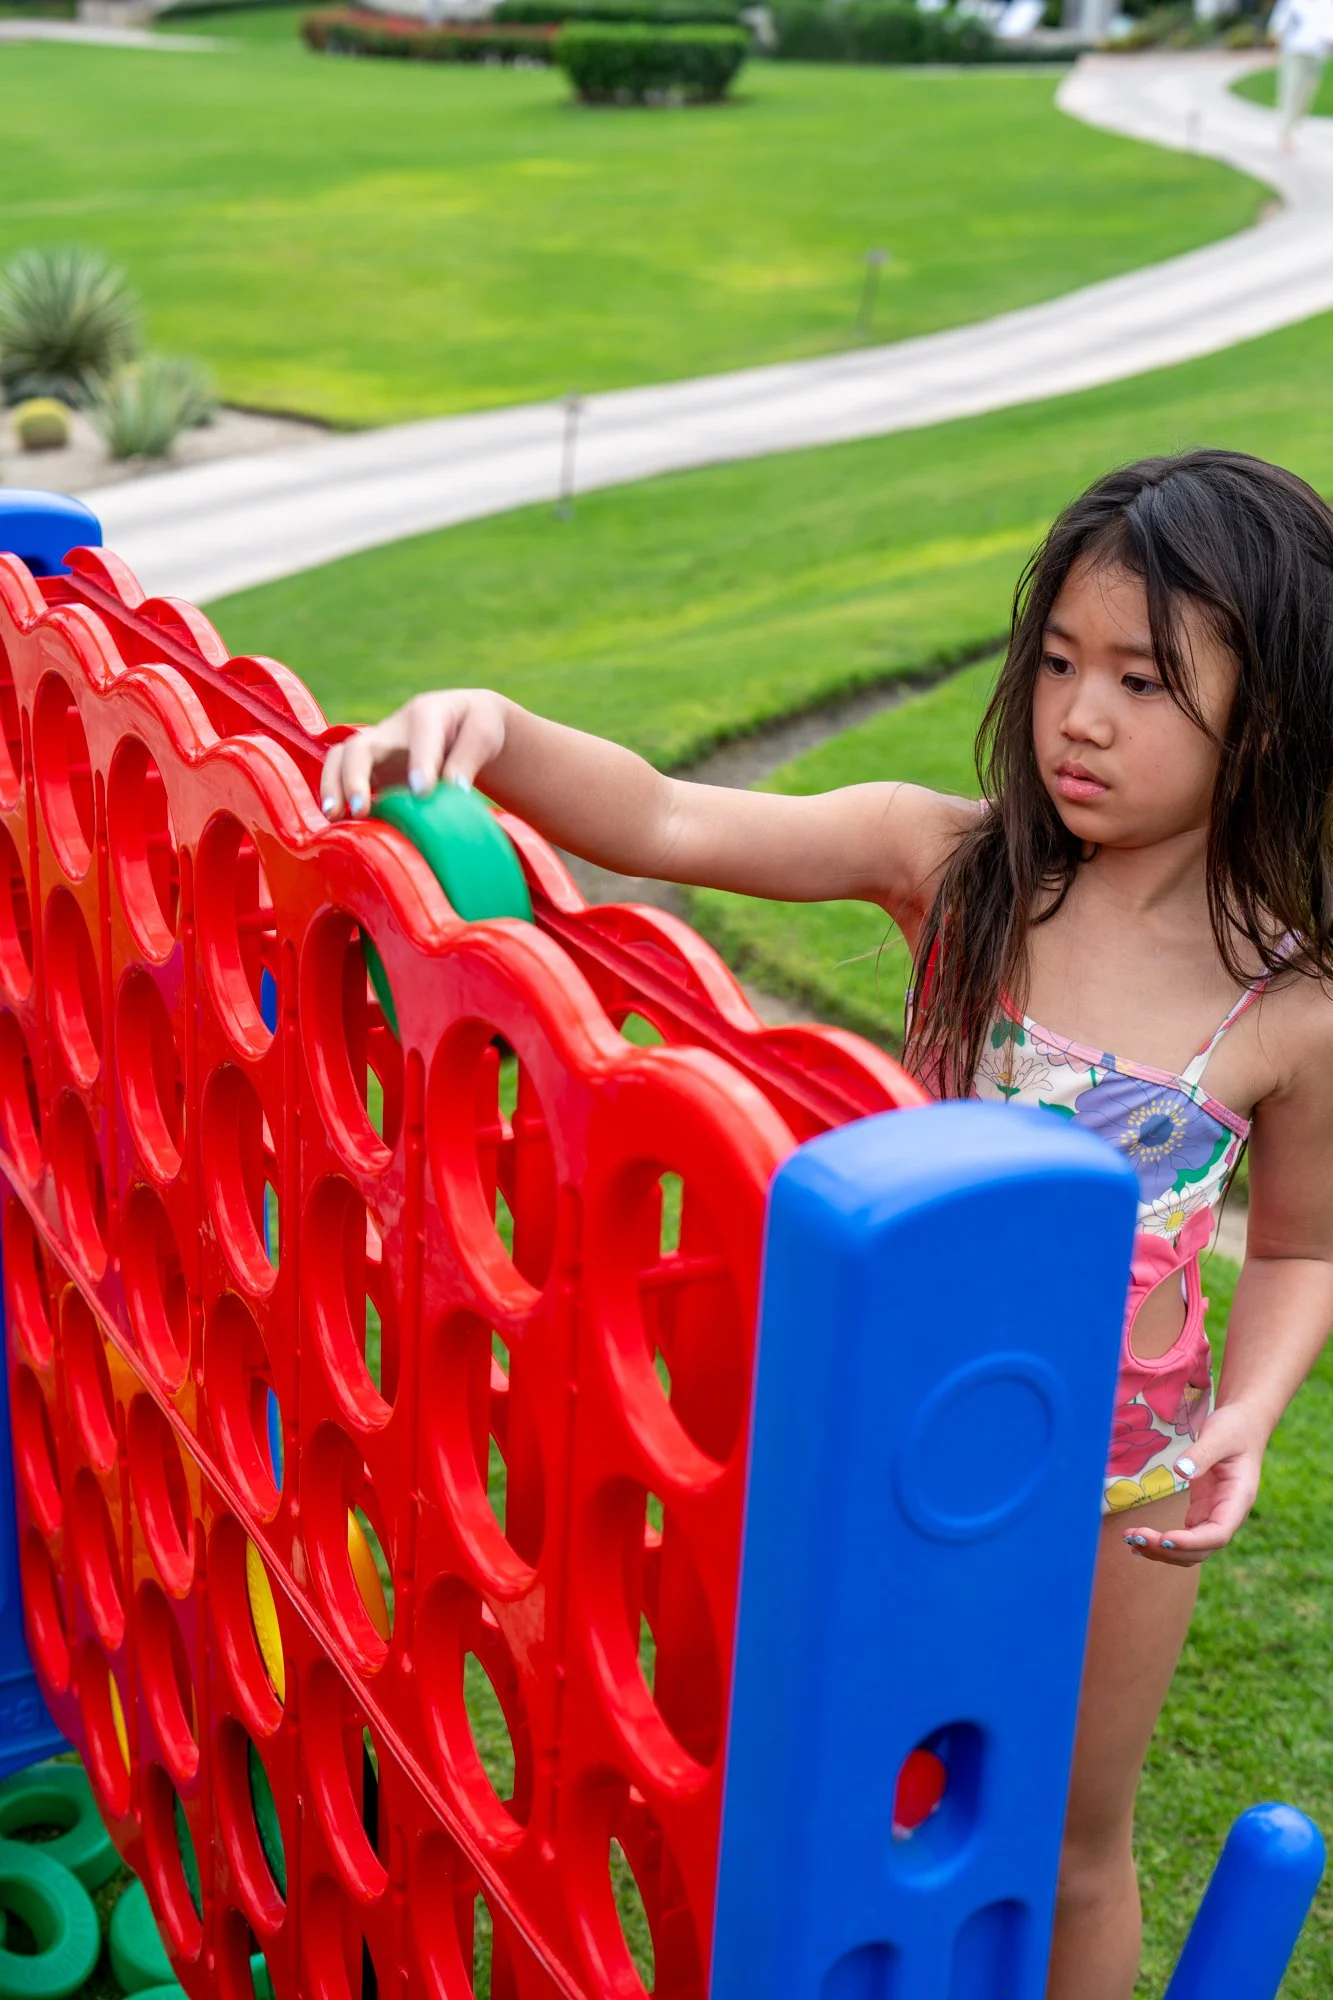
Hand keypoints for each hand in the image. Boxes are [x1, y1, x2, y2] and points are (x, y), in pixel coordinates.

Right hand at [319, 690, 508, 819]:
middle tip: (361, 809)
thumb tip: (453, 788)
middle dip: (355, 777)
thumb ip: (468, 758)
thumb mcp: (483, 732)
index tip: (423, 792)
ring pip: (341, 758)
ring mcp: (378, 749)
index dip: (420, 763)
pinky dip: (337, 797)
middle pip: (361, 746)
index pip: (420, 736)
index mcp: (427, 714)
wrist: (462, 721)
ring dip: (333, 786)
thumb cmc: (475, 726)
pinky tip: (340, 824)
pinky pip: (343, 776)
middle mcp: (394, 730)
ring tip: (334, 816)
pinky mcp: (372, 769)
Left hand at [1123, 1403, 1266, 1567]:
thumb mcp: (1220, 1435)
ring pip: (1191, 1548)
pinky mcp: (1202, 1510)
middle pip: (1201, 1549)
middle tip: (1135, 1538)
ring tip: (1131, 1539)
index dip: (1192, 1542)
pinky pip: (1184, 1535)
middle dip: (1168, 1549)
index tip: (1164, 1538)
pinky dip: (1163, 1542)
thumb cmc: (1235, 1428)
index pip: (1218, 1534)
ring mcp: (1214, 1515)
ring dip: (1162, 1549)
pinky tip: (1140, 1540)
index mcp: (1238, 1500)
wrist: (1244, 1424)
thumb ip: (1202, 1453)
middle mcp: (1228, 1515)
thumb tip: (1180, 1471)